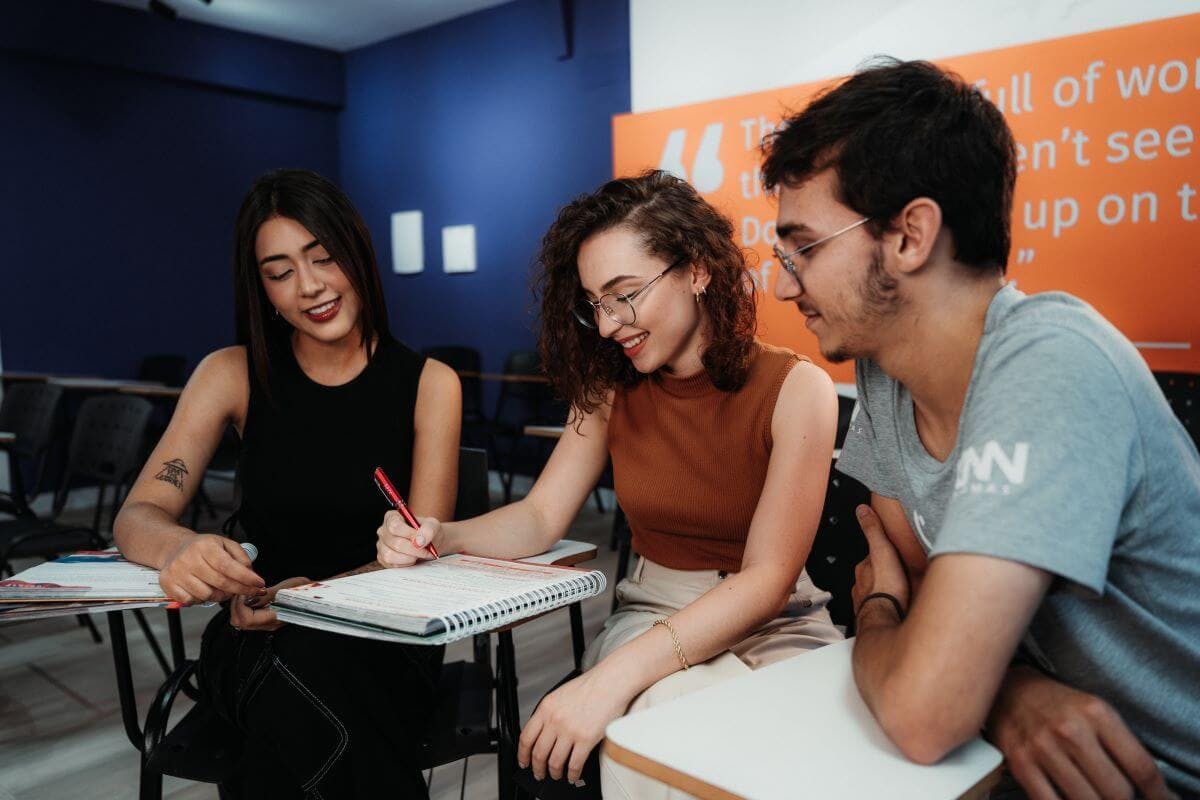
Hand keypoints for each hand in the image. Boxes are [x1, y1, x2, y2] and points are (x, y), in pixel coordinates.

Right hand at [159, 533, 265, 604]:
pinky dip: (201, 599)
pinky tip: (204, 590)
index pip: (227, 566)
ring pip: (207, 595)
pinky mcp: (168, 584)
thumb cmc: (203, 548)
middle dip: (239, 590)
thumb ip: (241, 557)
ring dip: (220, 596)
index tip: (258, 583)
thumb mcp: (225, 544)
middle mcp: (188, 559)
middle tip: (248, 590)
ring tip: (222, 588)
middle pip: (220, 583)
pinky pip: (191, 601)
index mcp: (204, 546)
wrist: (175, 548)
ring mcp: (176, 572)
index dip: (245, 578)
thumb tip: (251, 574)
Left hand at [230, 577, 312, 631]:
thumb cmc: (304, 590)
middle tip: (244, 592)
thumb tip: (249, 599)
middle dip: (236, 605)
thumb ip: (267, 595)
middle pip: (238, 622)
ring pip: (239, 621)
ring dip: (238, 606)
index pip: (246, 619)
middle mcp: (268, 625)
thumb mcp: (287, 588)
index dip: (240, 605)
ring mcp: (265, 624)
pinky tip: (249, 597)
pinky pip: (244, 617)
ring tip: (247, 593)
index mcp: (274, 618)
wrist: (314, 595)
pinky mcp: (263, 619)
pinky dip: (242, 607)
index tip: (246, 592)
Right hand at [376, 511, 440, 566]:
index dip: (409, 534)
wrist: (430, 544)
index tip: (422, 540)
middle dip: (414, 549)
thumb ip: (428, 530)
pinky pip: (391, 565)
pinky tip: (412, 559)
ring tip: (419, 555)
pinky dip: (405, 564)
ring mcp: (381, 545)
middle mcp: (384, 531)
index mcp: (392, 517)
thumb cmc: (428, 532)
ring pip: (390, 555)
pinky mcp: (383, 559)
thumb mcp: (433, 525)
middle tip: (426, 551)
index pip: (395, 526)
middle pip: (395, 543)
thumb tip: (419, 541)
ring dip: (409, 558)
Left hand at [517, 669, 632, 783]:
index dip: (522, 754)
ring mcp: (570, 730)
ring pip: (554, 762)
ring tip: (557, 775)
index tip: (523, 761)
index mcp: (546, 708)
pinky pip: (574, 764)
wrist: (611, 681)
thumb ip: (549, 713)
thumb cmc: (591, 686)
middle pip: (538, 753)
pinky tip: (573, 775)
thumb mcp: (560, 694)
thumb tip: (543, 733)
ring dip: (554, 773)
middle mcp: (555, 720)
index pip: (526, 737)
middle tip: (539, 773)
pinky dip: (572, 774)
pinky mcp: (586, 739)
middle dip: (537, 768)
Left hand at [851, 504, 910, 615]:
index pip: (872, 556)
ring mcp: (867, 601)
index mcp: (864, 568)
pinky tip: (900, 606)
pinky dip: (889, 605)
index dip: (883, 553)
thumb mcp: (882, 551)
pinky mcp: (876, 617)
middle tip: (900, 572)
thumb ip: (873, 531)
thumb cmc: (886, 589)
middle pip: (874, 574)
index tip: (892, 553)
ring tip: (902, 589)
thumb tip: (862, 510)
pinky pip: (883, 608)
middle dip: (885, 573)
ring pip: (877, 591)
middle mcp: (861, 585)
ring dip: (887, 589)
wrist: (886, 621)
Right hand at [988, 666, 1176, 799]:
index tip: (1159, 799)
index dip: (1157, 793)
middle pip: (1117, 792)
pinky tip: (1071, 798)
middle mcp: (1071, 730)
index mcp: (1096, 713)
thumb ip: (1120, 744)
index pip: (1141, 768)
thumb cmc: (1058, 704)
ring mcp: (1044, 748)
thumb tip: (1146, 786)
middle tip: (1117, 793)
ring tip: (1095, 795)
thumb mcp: (1095, 710)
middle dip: (1123, 799)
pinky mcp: (1021, 763)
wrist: (1009, 690)